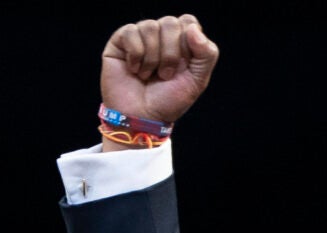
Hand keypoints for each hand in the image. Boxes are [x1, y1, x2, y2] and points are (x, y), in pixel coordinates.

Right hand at [100, 14, 218, 125]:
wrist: (143, 118)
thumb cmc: (169, 100)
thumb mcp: (197, 80)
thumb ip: (207, 54)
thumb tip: (193, 29)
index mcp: (181, 41)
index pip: (188, 21)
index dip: (187, 43)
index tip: (183, 66)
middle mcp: (160, 35)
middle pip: (170, 23)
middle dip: (170, 54)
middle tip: (165, 75)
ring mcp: (140, 36)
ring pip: (150, 26)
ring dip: (152, 58)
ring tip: (149, 75)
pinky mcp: (119, 41)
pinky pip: (130, 32)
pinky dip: (136, 55)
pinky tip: (134, 70)